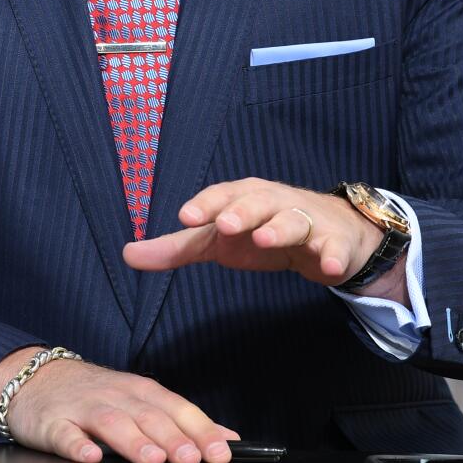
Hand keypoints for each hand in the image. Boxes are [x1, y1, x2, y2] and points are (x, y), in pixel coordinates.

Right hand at [0, 348, 237, 462]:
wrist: (35, 376)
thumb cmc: (95, 394)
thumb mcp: (140, 400)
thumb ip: (182, 420)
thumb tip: (227, 438)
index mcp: (140, 392)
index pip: (176, 408)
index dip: (199, 429)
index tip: (220, 452)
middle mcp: (115, 396)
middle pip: (147, 415)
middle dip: (172, 436)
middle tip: (190, 458)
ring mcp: (82, 408)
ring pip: (110, 422)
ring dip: (133, 440)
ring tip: (152, 459)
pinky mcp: (52, 423)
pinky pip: (65, 434)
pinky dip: (78, 445)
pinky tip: (90, 457)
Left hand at [122, 179, 399, 298]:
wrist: (330, 234)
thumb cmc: (263, 231)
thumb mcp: (220, 241)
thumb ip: (177, 248)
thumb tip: (127, 255)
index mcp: (245, 197)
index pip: (222, 195)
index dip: (205, 204)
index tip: (186, 217)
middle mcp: (275, 202)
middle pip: (258, 201)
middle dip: (241, 210)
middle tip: (224, 224)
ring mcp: (308, 221)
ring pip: (294, 220)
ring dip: (280, 228)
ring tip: (264, 238)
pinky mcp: (335, 243)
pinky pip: (335, 247)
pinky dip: (334, 255)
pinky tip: (329, 267)